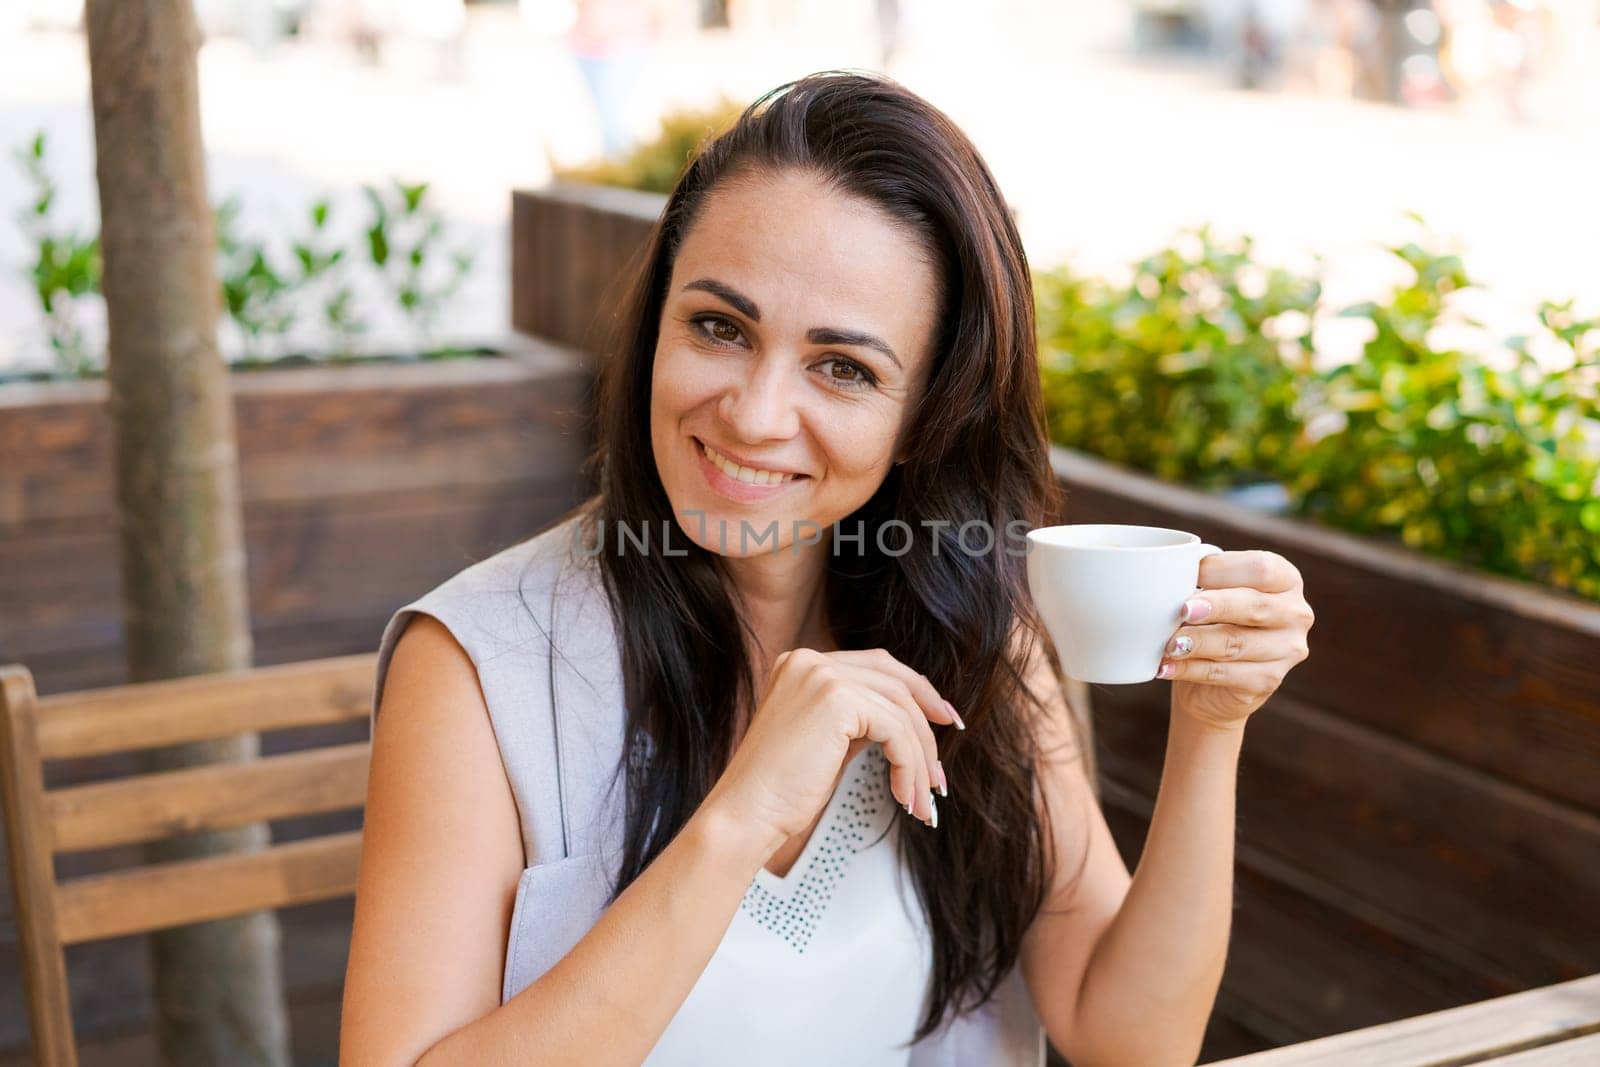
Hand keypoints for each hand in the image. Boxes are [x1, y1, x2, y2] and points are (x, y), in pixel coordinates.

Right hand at [699, 648, 959, 854]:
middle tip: (942, 768)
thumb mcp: (826, 742)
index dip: (917, 690)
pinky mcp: (835, 699)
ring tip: (924, 801)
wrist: (746, 815)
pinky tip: (905, 797)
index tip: (944, 720)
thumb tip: (908, 721)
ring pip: (900, 710)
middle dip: (928, 721)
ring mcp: (821, 675)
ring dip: (921, 759)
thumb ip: (859, 719)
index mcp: (803, 664)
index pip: (877, 665)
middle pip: (895, 680)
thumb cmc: (781, 791)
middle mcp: (810, 661)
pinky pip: (896, 730)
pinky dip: (910, 766)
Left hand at [1156, 550, 1313, 732]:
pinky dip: (1190, 669)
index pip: (1262, 568)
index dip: (1223, 570)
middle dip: (1215, 606)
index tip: (1189, 574)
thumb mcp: (1213, 593)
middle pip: (1254, 606)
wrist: (1212, 682)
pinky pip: (1224, 673)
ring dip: (1197, 642)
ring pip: (1236, 643)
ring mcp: (1287, 651)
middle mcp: (1296, 614)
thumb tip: (1173, 574)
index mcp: (1286, 579)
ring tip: (1168, 643)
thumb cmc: (1211, 621)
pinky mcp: (1268, 681)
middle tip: (1183, 610)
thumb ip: (1203, 581)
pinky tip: (1166, 666)